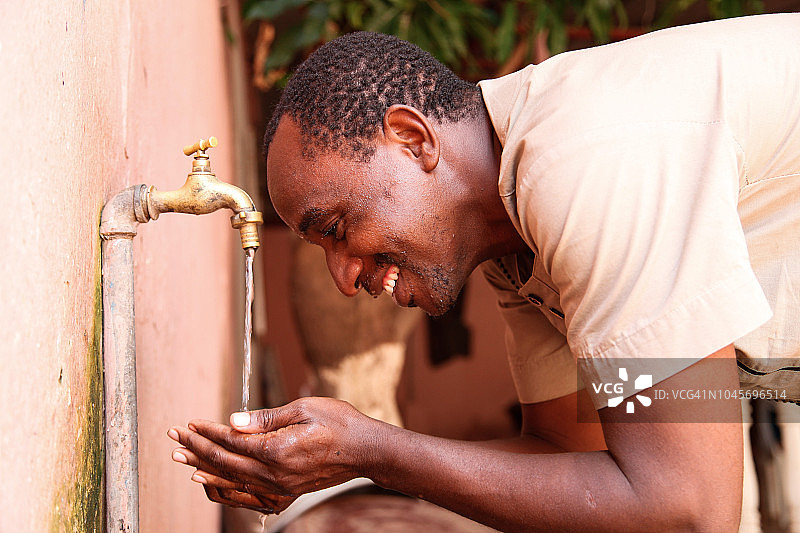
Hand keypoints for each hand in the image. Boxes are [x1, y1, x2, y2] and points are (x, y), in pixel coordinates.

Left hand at [168, 397, 374, 512]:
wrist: (366, 450)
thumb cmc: (338, 422)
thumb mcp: (303, 408)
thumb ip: (265, 417)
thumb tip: (233, 420)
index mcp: (277, 450)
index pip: (231, 441)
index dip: (208, 431)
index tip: (190, 423)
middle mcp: (275, 474)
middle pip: (225, 463)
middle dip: (197, 450)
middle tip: (174, 439)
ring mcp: (280, 488)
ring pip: (233, 482)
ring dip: (204, 470)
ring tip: (182, 462)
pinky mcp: (287, 494)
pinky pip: (248, 497)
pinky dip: (226, 491)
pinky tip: (211, 485)